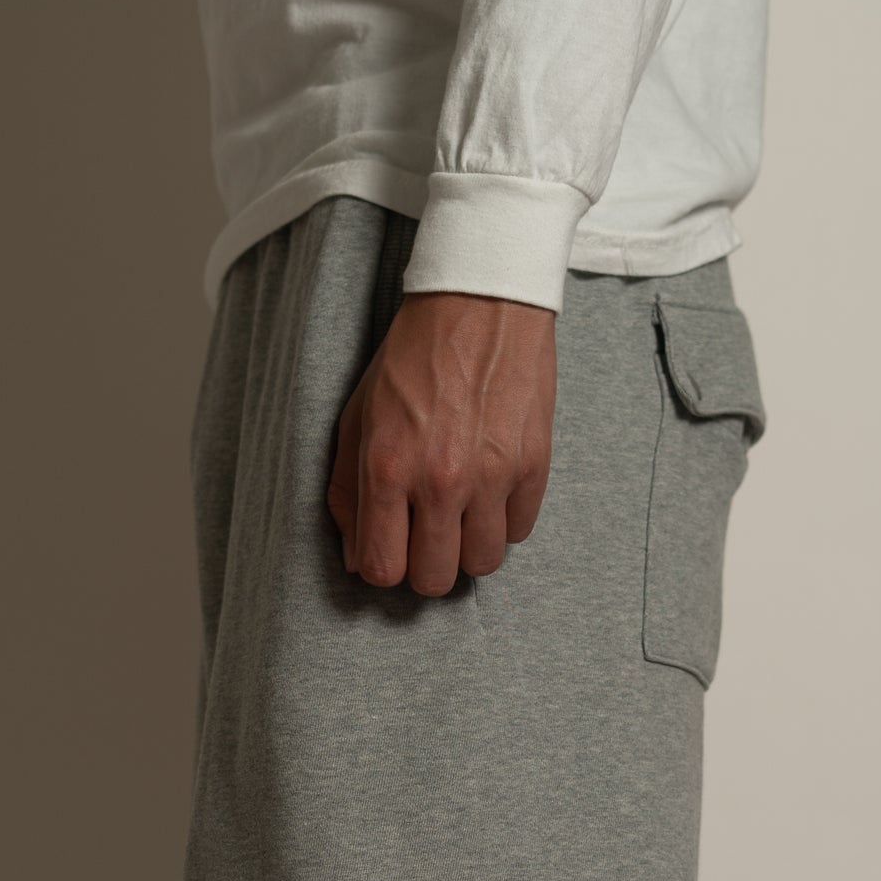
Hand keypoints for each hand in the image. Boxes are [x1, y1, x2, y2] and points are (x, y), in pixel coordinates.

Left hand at [328, 291, 556, 595]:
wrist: (481, 301)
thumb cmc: (413, 356)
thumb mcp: (358, 415)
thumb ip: (349, 491)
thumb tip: (356, 557)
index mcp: (387, 468)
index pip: (383, 569)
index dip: (385, 566)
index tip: (392, 547)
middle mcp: (440, 481)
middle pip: (435, 579)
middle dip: (427, 564)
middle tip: (427, 534)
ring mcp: (491, 477)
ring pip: (482, 564)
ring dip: (468, 546)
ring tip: (462, 512)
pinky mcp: (532, 466)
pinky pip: (518, 531)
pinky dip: (503, 520)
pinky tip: (491, 487)